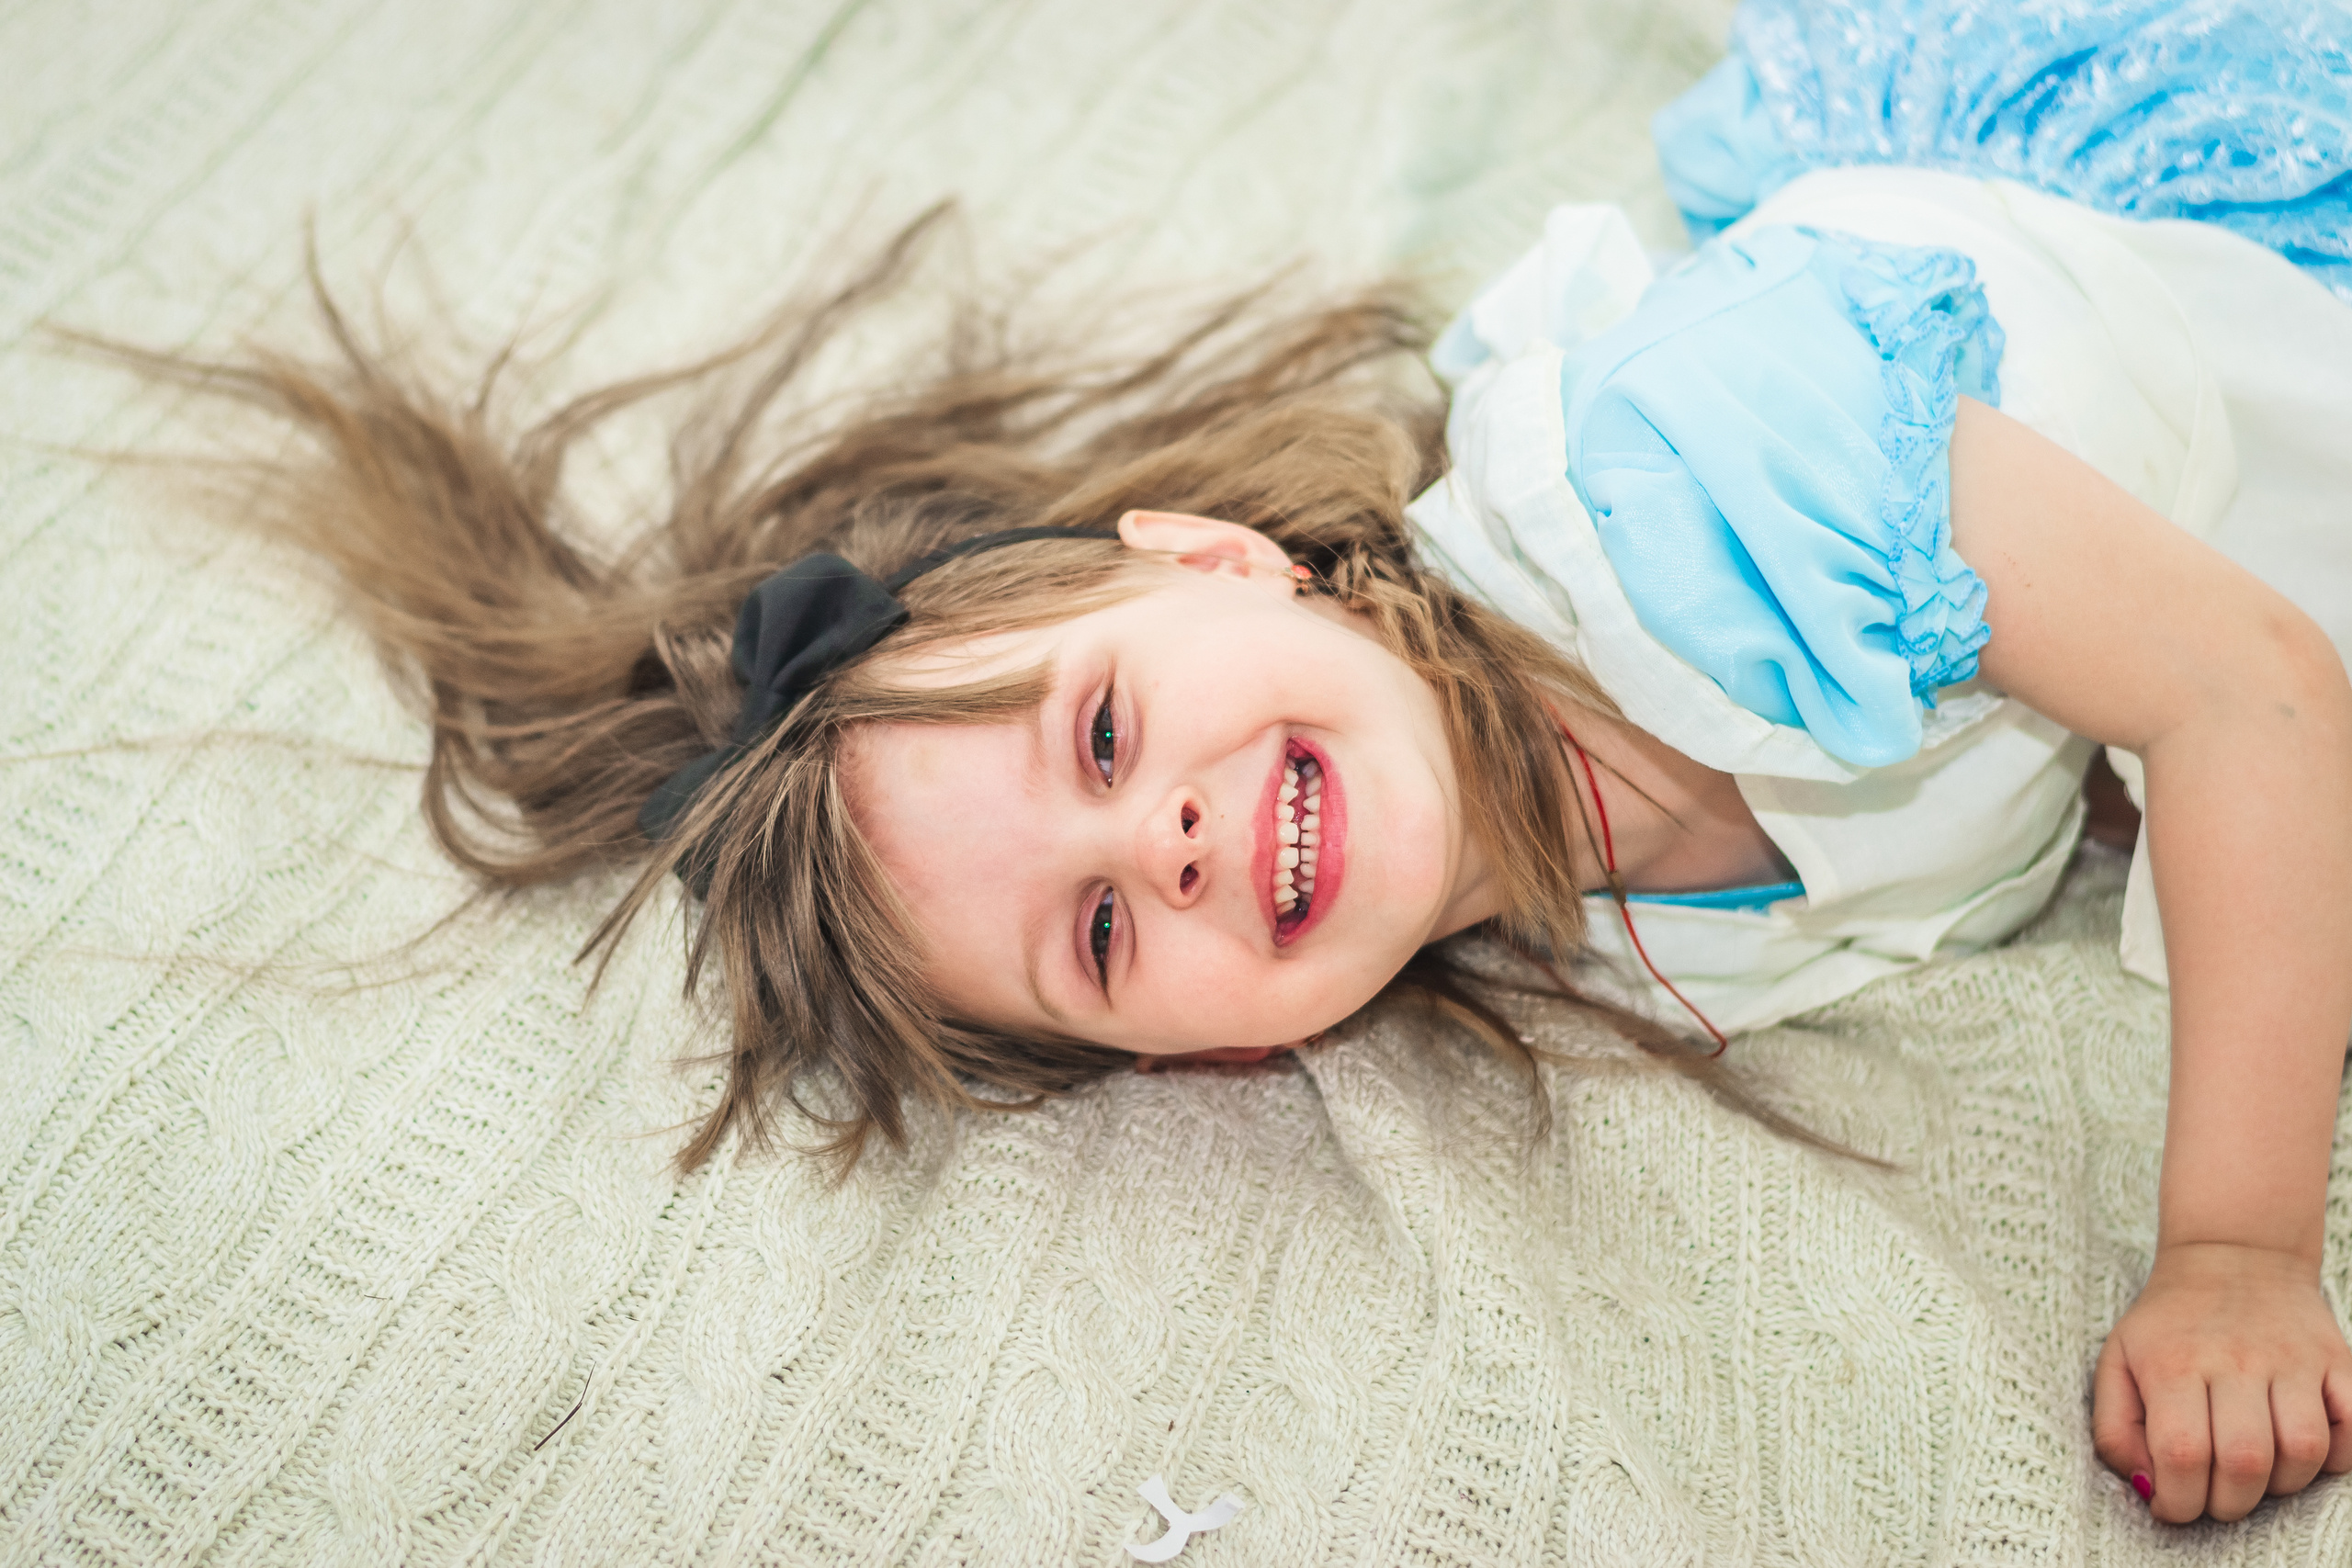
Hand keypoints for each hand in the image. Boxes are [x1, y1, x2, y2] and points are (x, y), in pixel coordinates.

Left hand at [2094, 1241, 2351, 1520]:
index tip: (2174, 1507)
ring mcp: (2292, 1360)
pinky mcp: (2336, 1360)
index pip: (2182, 1454)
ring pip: (2304, 1450)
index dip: (2179, 1501)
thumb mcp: (2117, 1363)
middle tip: (2217, 1497)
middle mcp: (2235, 1360)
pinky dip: (2338, 1456)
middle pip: (2245, 1462)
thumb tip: (2146, 1487)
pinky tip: (2304, 1450)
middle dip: (2229, 1503)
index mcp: (2174, 1363)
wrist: (2232, 1254)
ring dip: (2281, 1483)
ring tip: (2257, 1472)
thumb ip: (2116, 1429)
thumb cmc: (2168, 1324)